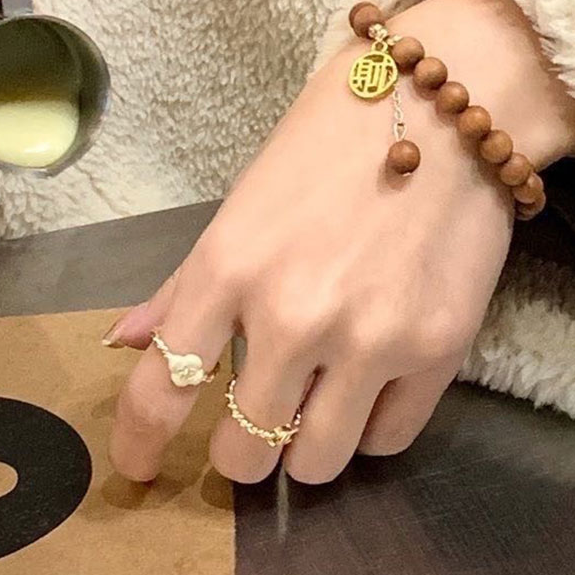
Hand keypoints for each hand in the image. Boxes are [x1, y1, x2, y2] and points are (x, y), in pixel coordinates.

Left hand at [105, 0, 574, 482]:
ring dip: (308, 446)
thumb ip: (188, 283)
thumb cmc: (337, 141)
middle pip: (243, 453)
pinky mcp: (440, 349)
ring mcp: (373, 338)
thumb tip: (126, 344)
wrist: (448, 107)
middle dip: (242, 446)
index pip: (159, 391)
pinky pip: (389, 440)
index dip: (140, 445)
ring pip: (316, 463)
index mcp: (231, 267)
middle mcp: (295, 315)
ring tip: (324, 403)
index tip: (141, 467)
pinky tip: (375, 386)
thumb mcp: (248, 202)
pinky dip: (373, 426)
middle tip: (262, 417)